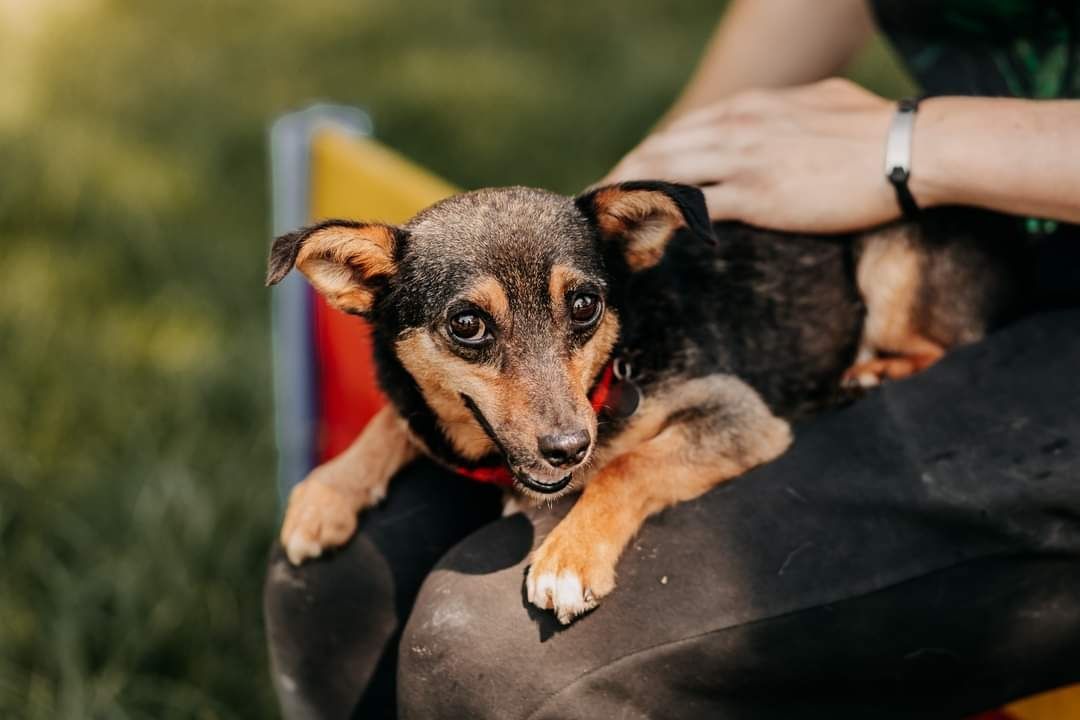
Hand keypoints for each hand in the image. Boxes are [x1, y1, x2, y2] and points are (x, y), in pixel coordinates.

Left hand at [605, 79, 899, 233]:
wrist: (910, 149)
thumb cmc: (877, 127)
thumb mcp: (823, 102)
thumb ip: (788, 111)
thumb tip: (781, 116)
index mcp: (749, 108)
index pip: (682, 132)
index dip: (649, 157)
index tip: (630, 178)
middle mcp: (736, 128)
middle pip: (659, 151)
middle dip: (622, 177)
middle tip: (598, 204)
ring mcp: (743, 160)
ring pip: (665, 174)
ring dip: (629, 198)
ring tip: (605, 222)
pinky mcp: (757, 195)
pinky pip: (692, 206)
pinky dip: (662, 218)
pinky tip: (643, 235)